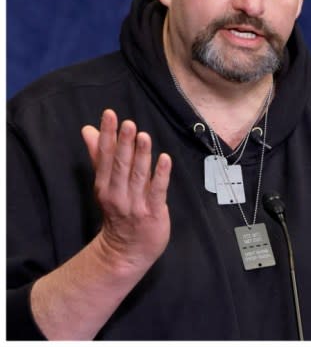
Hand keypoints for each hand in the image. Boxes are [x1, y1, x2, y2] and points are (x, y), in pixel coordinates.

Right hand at [81, 109, 171, 272]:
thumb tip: (88, 130)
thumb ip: (99, 156)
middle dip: (124, 144)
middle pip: (120, 165)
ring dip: (141, 155)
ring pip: (137, 176)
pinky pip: (157, 191)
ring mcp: (135, 204)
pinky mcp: (153, 212)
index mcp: (104, 185)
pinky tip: (165, 159)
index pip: (104, 156)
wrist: (126, 251)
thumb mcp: (105, 184)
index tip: (109, 115)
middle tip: (128, 124)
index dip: (107, 135)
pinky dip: (160, 175)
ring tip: (143, 136)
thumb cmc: (118, 212)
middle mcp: (117, 193)